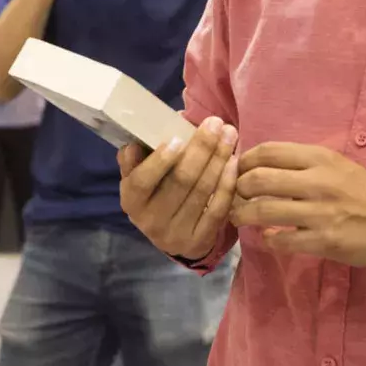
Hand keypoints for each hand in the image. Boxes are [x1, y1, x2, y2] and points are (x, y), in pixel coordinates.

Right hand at [118, 116, 239, 260]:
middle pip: (180, 181)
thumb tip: (134, 145)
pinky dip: (228, 183)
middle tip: (217, 123)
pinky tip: (234, 162)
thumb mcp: (139, 178)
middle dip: (202, 148)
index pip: (142, 181)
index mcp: (132, 201)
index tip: (179, 138)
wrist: (172, 236)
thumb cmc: (155, 194)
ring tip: (229, 135)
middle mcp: (151, 221)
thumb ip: (135, 160)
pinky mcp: (199, 241)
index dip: (159, 161)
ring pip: (203, 191)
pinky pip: (218, 208)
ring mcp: (176, 234)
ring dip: (219, 159)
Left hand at [232, 144, 365, 266]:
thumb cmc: (363, 191)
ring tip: (238, 218)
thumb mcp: (336, 165)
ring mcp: (321, 213)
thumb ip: (301, 164)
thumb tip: (259, 166)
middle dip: (237, 189)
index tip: (237, 171)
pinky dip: (269, 240)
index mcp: (320, 158)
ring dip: (243, 216)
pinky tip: (268, 237)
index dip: (244, 161)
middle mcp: (318, 182)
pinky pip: (282, 241)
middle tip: (234, 196)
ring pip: (264, 211)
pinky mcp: (325, 240)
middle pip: (259, 180)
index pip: (268, 152)